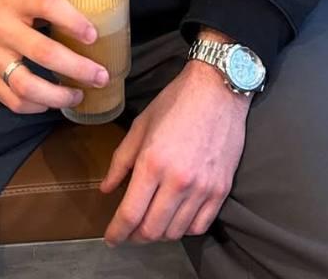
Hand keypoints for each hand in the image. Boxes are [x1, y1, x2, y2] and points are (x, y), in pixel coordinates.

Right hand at [0, 0, 110, 114]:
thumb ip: (60, 2)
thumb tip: (101, 18)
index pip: (47, 6)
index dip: (73, 21)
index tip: (94, 36)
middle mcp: (1, 27)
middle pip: (42, 52)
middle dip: (77, 68)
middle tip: (100, 76)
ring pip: (26, 85)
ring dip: (58, 96)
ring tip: (78, 95)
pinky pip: (13, 101)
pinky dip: (36, 106)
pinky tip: (52, 101)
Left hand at [99, 63, 248, 245]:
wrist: (217, 89)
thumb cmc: (175, 102)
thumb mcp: (140, 126)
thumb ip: (121, 161)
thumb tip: (106, 189)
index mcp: (152, 162)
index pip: (130, 213)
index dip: (117, 232)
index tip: (111, 239)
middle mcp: (178, 181)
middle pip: (152, 230)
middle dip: (136, 236)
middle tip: (129, 232)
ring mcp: (202, 188)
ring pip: (176, 232)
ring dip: (160, 233)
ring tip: (151, 223)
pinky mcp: (221, 190)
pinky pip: (200, 226)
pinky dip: (185, 229)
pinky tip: (176, 218)